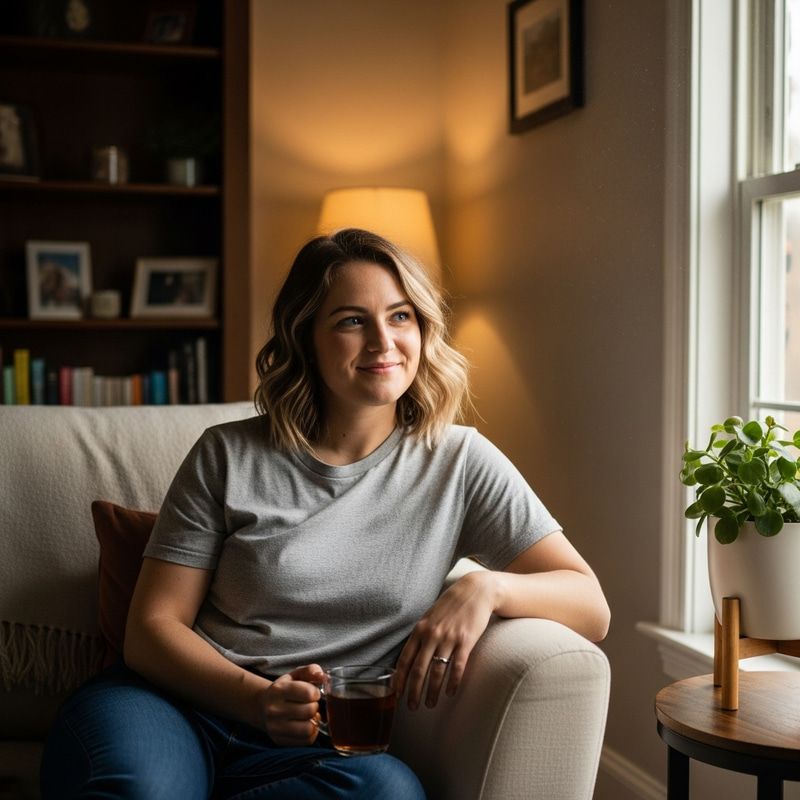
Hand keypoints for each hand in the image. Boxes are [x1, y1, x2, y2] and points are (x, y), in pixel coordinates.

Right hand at [259, 664, 324, 745]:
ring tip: (309, 715)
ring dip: (314, 721)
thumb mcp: (296, 674)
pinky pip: (306, 741)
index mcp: (278, 690)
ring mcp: (275, 727)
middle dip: (315, 706)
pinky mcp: (279, 740)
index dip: (316, 692)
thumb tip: (322, 676)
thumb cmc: (285, 688)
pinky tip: (305, 724)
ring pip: (308, 729)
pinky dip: (311, 733)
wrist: (263, 706)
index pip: (308, 693)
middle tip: (310, 704)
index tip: (313, 692)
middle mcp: (274, 710)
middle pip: (309, 711)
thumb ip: (311, 670)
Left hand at [394, 571, 496, 710]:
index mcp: (420, 629)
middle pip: (418, 670)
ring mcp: (449, 638)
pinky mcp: (466, 641)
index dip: (399, 678)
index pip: (404, 659)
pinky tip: (450, 693)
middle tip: (412, 708)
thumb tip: (411, 656)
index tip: (396, 693)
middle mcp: (432, 635)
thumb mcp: (430, 616)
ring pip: (436, 672)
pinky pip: (457, 667)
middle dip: (413, 692)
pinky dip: (453, 683)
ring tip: (430, 704)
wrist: (475, 591)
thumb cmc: (451, 605)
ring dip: (432, 692)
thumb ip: (421, 634)